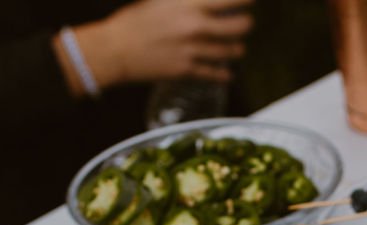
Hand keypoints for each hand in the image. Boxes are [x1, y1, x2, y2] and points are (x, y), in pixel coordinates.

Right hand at [73, 0, 252, 90]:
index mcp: (190, 4)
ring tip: (236, 48)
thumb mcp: (161, 0)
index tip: (251, 1)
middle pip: (240, 27)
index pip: (231, 0)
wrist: (115, 49)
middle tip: (244, 24)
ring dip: (237, 49)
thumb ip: (186, 1)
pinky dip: (224, 74)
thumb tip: (200, 2)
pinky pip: (215, 74)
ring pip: (232, 51)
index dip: (247, 1)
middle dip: (246, 24)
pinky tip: (227, 74)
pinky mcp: (186, 70)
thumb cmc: (134, 20)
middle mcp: (196, 26)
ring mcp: (193, 50)